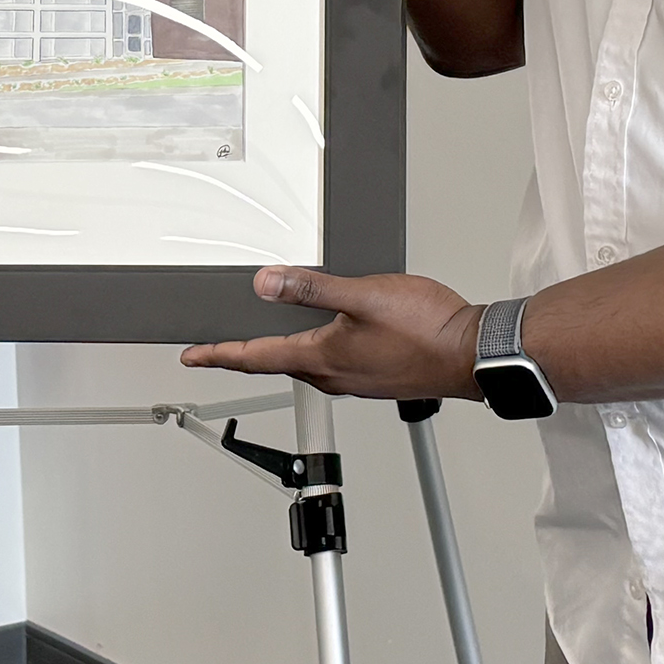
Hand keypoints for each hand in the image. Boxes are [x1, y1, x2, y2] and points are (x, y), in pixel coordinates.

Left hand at [180, 266, 479, 400]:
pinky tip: (323, 335)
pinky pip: (330, 364)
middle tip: (219, 346)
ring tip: (263, 338)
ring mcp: (354, 379)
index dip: (218, 353)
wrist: (471, 353)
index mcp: (321, 358)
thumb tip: (267, 284)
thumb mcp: (362, 295)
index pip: (254, 357)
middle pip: (274, 363)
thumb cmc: (427, 329)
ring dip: (278, 352)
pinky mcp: (374, 376)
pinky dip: (312, 350)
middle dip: (243, 353)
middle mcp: (333, 376)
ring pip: (303, 364)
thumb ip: (312, 289)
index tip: (192, 355)